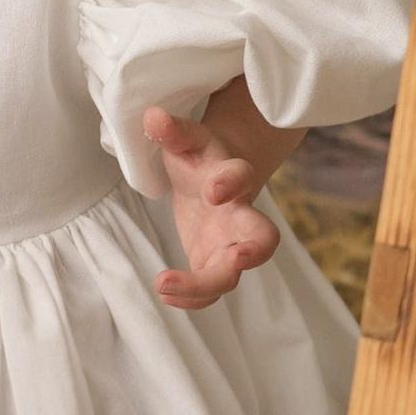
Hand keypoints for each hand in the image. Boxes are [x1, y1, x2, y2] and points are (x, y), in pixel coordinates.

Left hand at [144, 103, 282, 309]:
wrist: (215, 180)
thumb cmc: (199, 158)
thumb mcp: (186, 140)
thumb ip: (173, 132)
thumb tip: (153, 116)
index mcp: (234, 177)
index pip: (242, 177)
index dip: (232, 183)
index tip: (214, 190)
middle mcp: (241, 215)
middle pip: (261, 239)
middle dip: (252, 253)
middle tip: (234, 262)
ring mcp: (230, 244)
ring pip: (231, 274)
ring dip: (203, 286)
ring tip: (164, 285)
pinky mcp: (213, 263)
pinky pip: (209, 290)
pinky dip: (190, 298)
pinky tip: (164, 293)